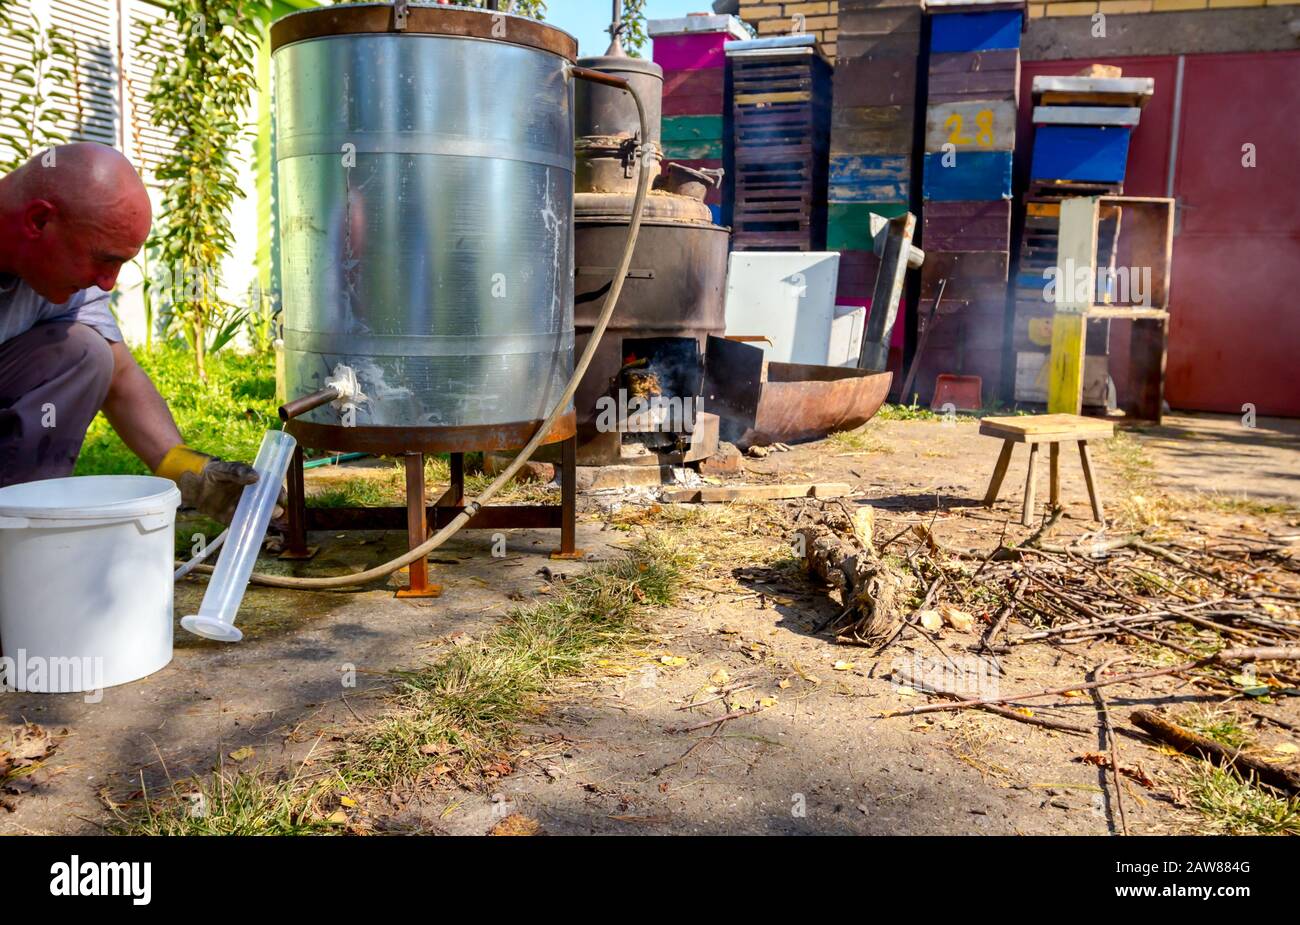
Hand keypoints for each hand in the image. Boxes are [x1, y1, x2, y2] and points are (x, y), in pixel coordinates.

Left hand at [158, 446, 287, 526]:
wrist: (194, 486)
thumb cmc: (212, 473)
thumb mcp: (224, 469)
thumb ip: (238, 471)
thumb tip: (256, 477)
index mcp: (254, 483)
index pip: (272, 488)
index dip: (279, 493)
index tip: (281, 499)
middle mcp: (252, 497)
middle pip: (269, 505)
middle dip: (274, 510)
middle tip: (275, 512)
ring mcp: (243, 509)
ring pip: (259, 517)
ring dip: (264, 522)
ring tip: (264, 522)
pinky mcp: (233, 520)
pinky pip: (243, 526)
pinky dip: (248, 531)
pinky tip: (250, 533)